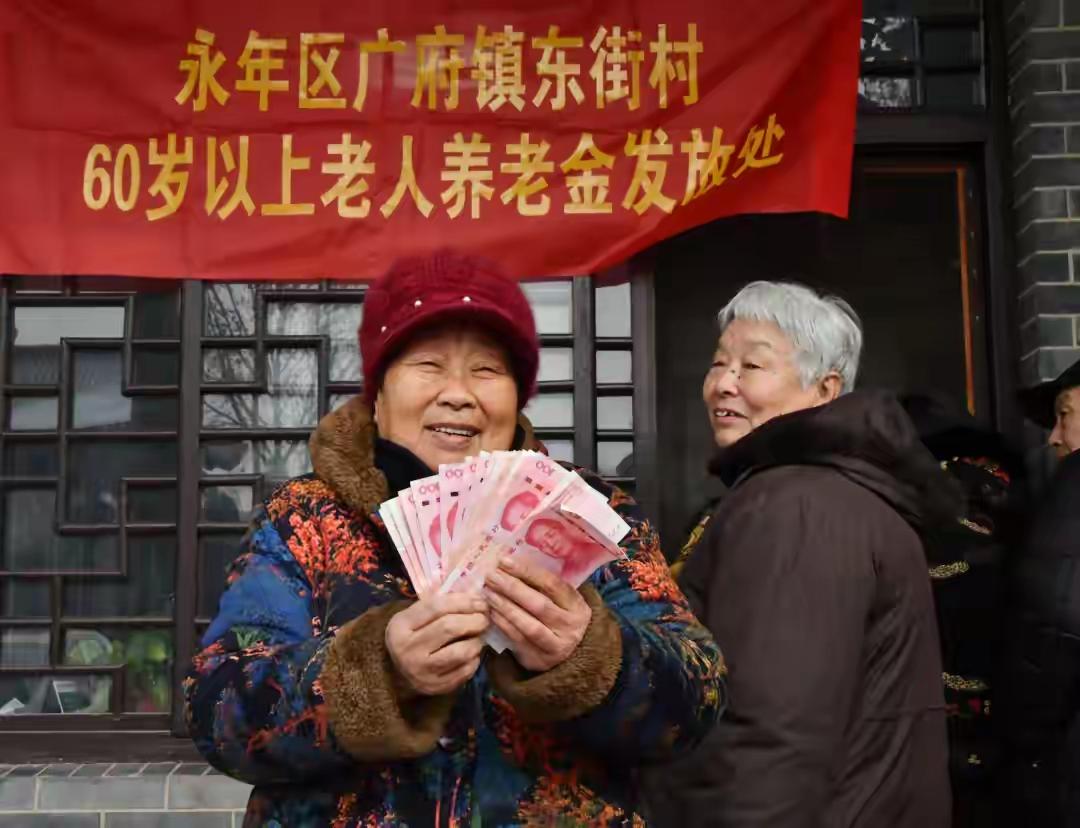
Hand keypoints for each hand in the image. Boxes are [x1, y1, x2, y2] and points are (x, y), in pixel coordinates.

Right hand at [385, 593, 488, 695]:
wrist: (397, 673)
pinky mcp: (436, 688)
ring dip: (477, 640)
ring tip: (479, 635)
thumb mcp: (415, 616)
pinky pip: (465, 671)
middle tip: (484, 617)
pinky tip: (472, 652)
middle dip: (474, 619)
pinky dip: (475, 659)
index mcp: (401, 626)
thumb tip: (474, 592)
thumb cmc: (413, 635)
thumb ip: (439, 602)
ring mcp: (422, 672)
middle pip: (450, 627)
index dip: (463, 600)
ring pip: (461, 652)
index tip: (480, 600)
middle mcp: (408, 650)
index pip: (436, 606)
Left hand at [484, 556, 591, 672]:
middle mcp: (570, 628)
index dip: (527, 571)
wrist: (570, 656)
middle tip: (491, 576)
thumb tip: (511, 563)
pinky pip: (517, 640)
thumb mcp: (562, 601)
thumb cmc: (559, 617)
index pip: (552, 585)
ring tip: (488, 592)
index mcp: (578, 607)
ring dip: (505, 607)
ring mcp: (555, 647)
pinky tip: (491, 612)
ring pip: (528, 625)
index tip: (505, 561)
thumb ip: (544, 585)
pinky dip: (502, 624)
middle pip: (539, 605)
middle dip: (512, 588)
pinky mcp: (538, 660)